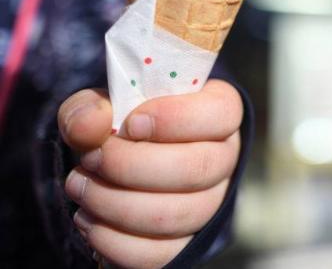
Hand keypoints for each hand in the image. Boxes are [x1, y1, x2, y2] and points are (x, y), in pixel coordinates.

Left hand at [58, 79, 242, 268]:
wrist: (115, 166)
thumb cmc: (118, 127)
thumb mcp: (98, 105)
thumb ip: (89, 108)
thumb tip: (89, 126)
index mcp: (216, 113)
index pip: (221, 112)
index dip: (176, 118)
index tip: (130, 124)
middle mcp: (222, 159)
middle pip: (197, 168)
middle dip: (131, 166)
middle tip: (91, 158)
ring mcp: (210, 204)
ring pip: (175, 215)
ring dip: (115, 204)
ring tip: (81, 187)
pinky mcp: (186, 242)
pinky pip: (159, 253)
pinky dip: (114, 241)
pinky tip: (89, 219)